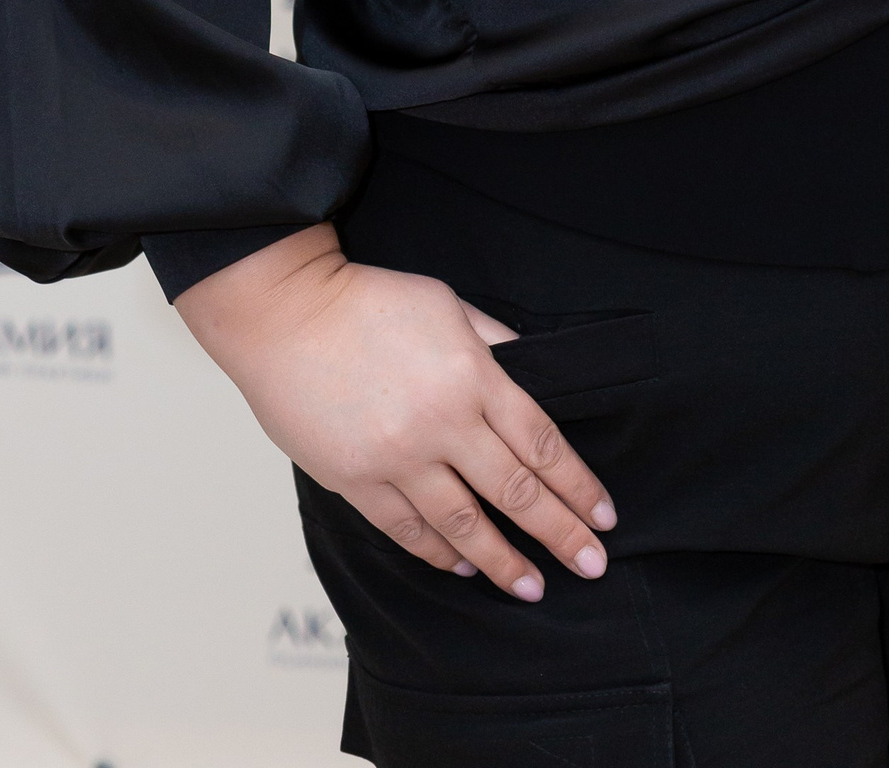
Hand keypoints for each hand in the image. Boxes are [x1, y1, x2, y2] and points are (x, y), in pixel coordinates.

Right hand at [175, 225, 616, 601]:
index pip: (541, 443)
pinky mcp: (356, 481)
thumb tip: (531, 372)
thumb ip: (494, 344)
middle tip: (591, 565)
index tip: (603, 515)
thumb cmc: (367, 301)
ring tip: (531, 587)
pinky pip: (407, 529)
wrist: (286, 315)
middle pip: (514, 491)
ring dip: (502, 560)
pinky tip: (462, 565)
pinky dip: (439, 552)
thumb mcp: (448, 306)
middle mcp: (442, 423)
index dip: (577, 484)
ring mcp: (397, 458)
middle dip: (559, 532)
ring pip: (463, 524)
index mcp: (473, 376)